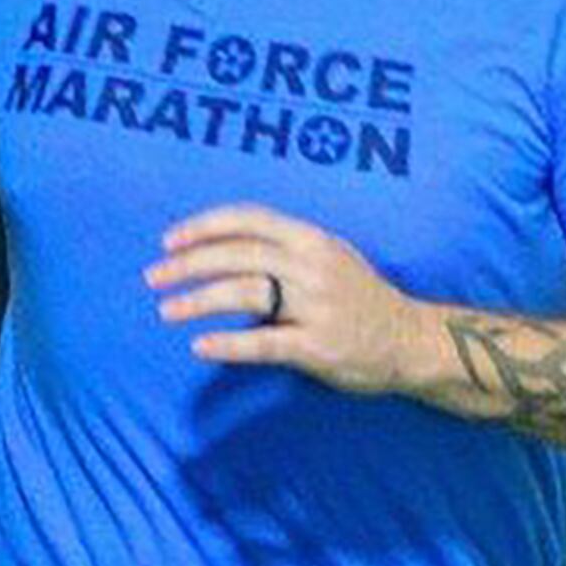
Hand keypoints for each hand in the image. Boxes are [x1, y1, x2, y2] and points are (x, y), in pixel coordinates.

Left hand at [145, 203, 423, 394]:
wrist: (412, 340)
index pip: (248, 219)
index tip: (168, 240)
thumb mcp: (329, 257)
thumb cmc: (361, 299)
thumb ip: (285, 249)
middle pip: (237, 254)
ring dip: (198, 300)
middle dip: (188, 264)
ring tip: (166, 311)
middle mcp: (313, 265)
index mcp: (311, 238)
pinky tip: (200, 347)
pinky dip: (229, 344)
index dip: (203, 226)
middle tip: (153, 278)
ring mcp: (317, 306)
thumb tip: (222, 248)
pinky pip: (265, 342)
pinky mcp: (319, 346)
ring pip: (245, 293)